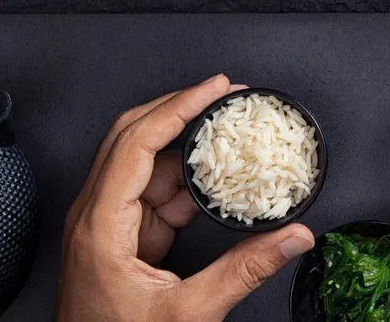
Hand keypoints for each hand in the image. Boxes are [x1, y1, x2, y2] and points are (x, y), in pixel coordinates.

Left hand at [58, 75, 314, 321]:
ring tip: (231, 138)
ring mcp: (107, 226)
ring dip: (190, 151)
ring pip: (148, 165)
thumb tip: (293, 238)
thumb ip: (244, 271)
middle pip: (134, 138)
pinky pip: (155, 194)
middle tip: (225, 95)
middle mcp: (96, 216)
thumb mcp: (188, 313)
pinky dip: (188, 184)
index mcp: (101, 225)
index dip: (178, 106)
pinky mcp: (122, 239)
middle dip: (181, 111)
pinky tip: (219, 183)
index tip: (215, 89)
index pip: (137, 142)